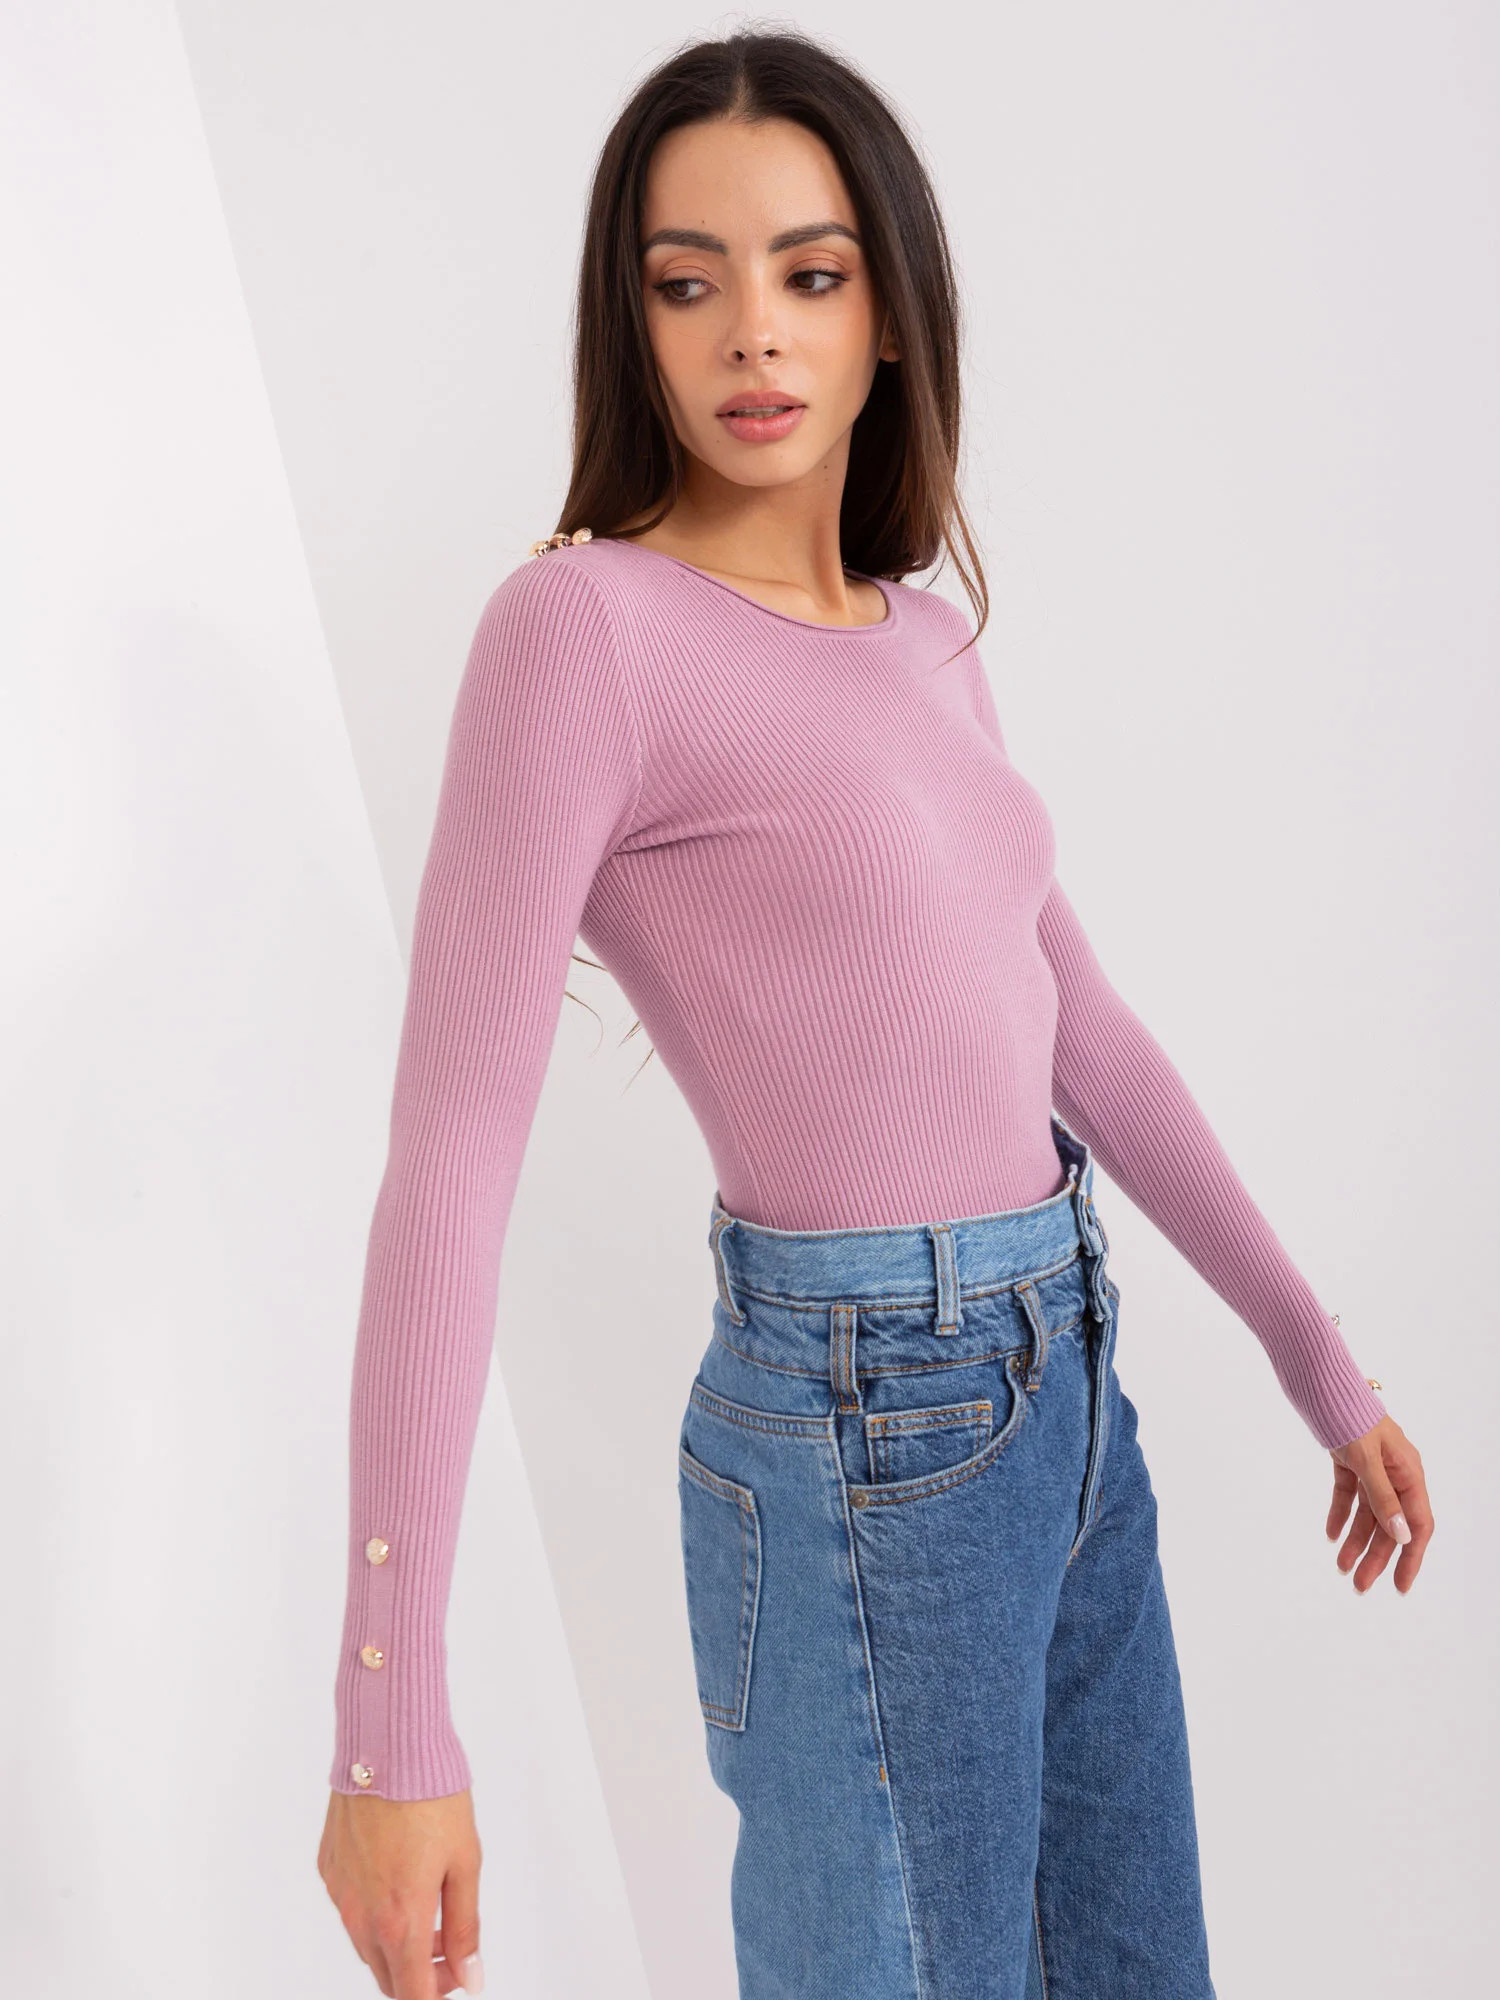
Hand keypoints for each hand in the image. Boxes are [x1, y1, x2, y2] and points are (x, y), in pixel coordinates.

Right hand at [319, 1787, 483, 1997]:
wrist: (387, 1743)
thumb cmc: (430, 1794)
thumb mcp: (465, 1861)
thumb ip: (466, 1926)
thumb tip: (470, 1976)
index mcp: (400, 1920)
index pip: (412, 1994)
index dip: (437, 1994)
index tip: (458, 1978)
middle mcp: (361, 1916)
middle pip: (387, 1977)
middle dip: (421, 1975)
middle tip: (452, 1948)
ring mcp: (340, 1893)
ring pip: (367, 1945)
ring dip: (398, 1944)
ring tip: (430, 1909)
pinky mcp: (329, 1868)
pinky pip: (351, 1908)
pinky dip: (375, 1911)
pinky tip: (398, 1878)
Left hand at [1326, 1412, 1431, 1592]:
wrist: (1320, 1381)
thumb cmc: (1348, 1413)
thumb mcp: (1366, 1458)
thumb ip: (1383, 1497)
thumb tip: (1403, 1536)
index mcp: (1408, 1471)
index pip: (1418, 1524)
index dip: (1411, 1556)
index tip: (1400, 1585)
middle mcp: (1394, 1471)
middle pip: (1390, 1523)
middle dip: (1376, 1555)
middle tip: (1358, 1584)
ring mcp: (1371, 1466)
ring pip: (1368, 1512)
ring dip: (1355, 1539)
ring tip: (1341, 1566)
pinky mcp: (1349, 1460)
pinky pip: (1348, 1494)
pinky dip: (1340, 1513)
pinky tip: (1330, 1533)